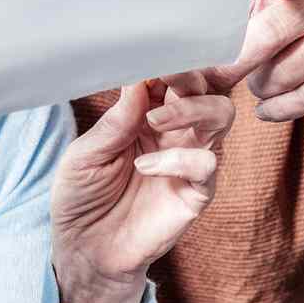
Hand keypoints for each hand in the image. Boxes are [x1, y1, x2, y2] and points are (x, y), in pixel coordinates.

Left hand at [51, 73, 233, 302]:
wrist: (86, 251)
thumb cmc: (82, 198)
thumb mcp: (85, 154)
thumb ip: (115, 120)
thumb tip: (139, 79)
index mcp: (147, 113)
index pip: (172, 75)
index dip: (168, 60)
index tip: (152, 51)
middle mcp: (175, 130)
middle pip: (206, 85)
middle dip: (188, 74)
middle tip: (163, 77)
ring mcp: (189, 159)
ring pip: (221, 114)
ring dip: (191, 108)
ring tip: (154, 121)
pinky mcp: (197, 191)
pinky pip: (207, 163)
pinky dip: (177, 159)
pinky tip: (145, 166)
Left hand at [207, 0, 303, 170]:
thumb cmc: (296, 39)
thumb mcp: (273, 16)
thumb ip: (244, 17)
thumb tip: (200, 42)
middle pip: (273, 32)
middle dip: (238, 62)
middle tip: (219, 78)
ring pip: (287, 72)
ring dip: (262, 88)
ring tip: (263, 85)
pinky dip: (279, 109)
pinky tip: (267, 110)